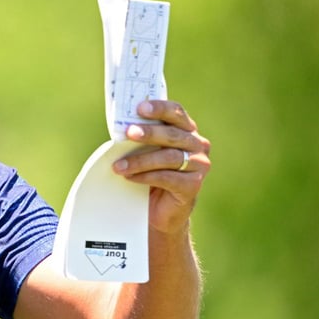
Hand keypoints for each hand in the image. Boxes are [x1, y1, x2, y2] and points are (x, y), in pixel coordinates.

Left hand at [112, 99, 211, 233]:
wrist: (162, 210)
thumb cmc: (152, 173)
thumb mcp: (147, 151)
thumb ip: (142, 137)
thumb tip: (121, 126)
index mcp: (187, 130)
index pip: (176, 112)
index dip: (159, 108)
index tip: (140, 108)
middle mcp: (198, 144)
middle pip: (172, 135)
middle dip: (149, 133)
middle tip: (128, 133)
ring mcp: (199, 165)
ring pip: (168, 157)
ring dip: (140, 160)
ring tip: (119, 165)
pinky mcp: (193, 185)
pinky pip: (167, 177)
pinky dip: (146, 176)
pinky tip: (130, 178)